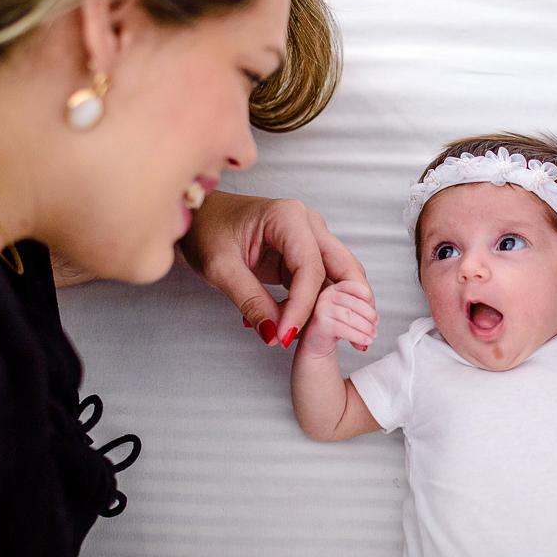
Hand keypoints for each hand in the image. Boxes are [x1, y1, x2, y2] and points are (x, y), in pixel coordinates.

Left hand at [179, 190, 370, 348]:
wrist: (198, 219)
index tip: (286, 335)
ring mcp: (310, 237)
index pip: (310, 268)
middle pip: (343, 266)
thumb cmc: (206, 231)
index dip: (303, 306)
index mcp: (288, 216)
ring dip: (339, 307)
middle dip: (351, 304)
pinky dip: (319, 306)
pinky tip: (305, 328)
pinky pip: (322, 283)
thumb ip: (250, 300)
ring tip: (339, 338)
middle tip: (358, 339)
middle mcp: (308, 223)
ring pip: (339, 276)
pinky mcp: (304, 255)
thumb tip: (275, 334)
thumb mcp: (221, 268)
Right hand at [300, 281, 378, 356]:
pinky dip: (357, 336)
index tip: (373, 308)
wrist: (316, 341)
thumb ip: (361, 310)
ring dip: (365, 327)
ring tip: (373, 335)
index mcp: (334, 289)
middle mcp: (326, 295)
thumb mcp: (348, 312)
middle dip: (369, 315)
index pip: (354, 286)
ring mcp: (321, 308)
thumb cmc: (334, 324)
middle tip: (376, 325)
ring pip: (350, 316)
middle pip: (354, 303)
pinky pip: (343, 329)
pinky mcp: (320, 323)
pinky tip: (365, 341)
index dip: (366, 295)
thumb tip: (374, 319)